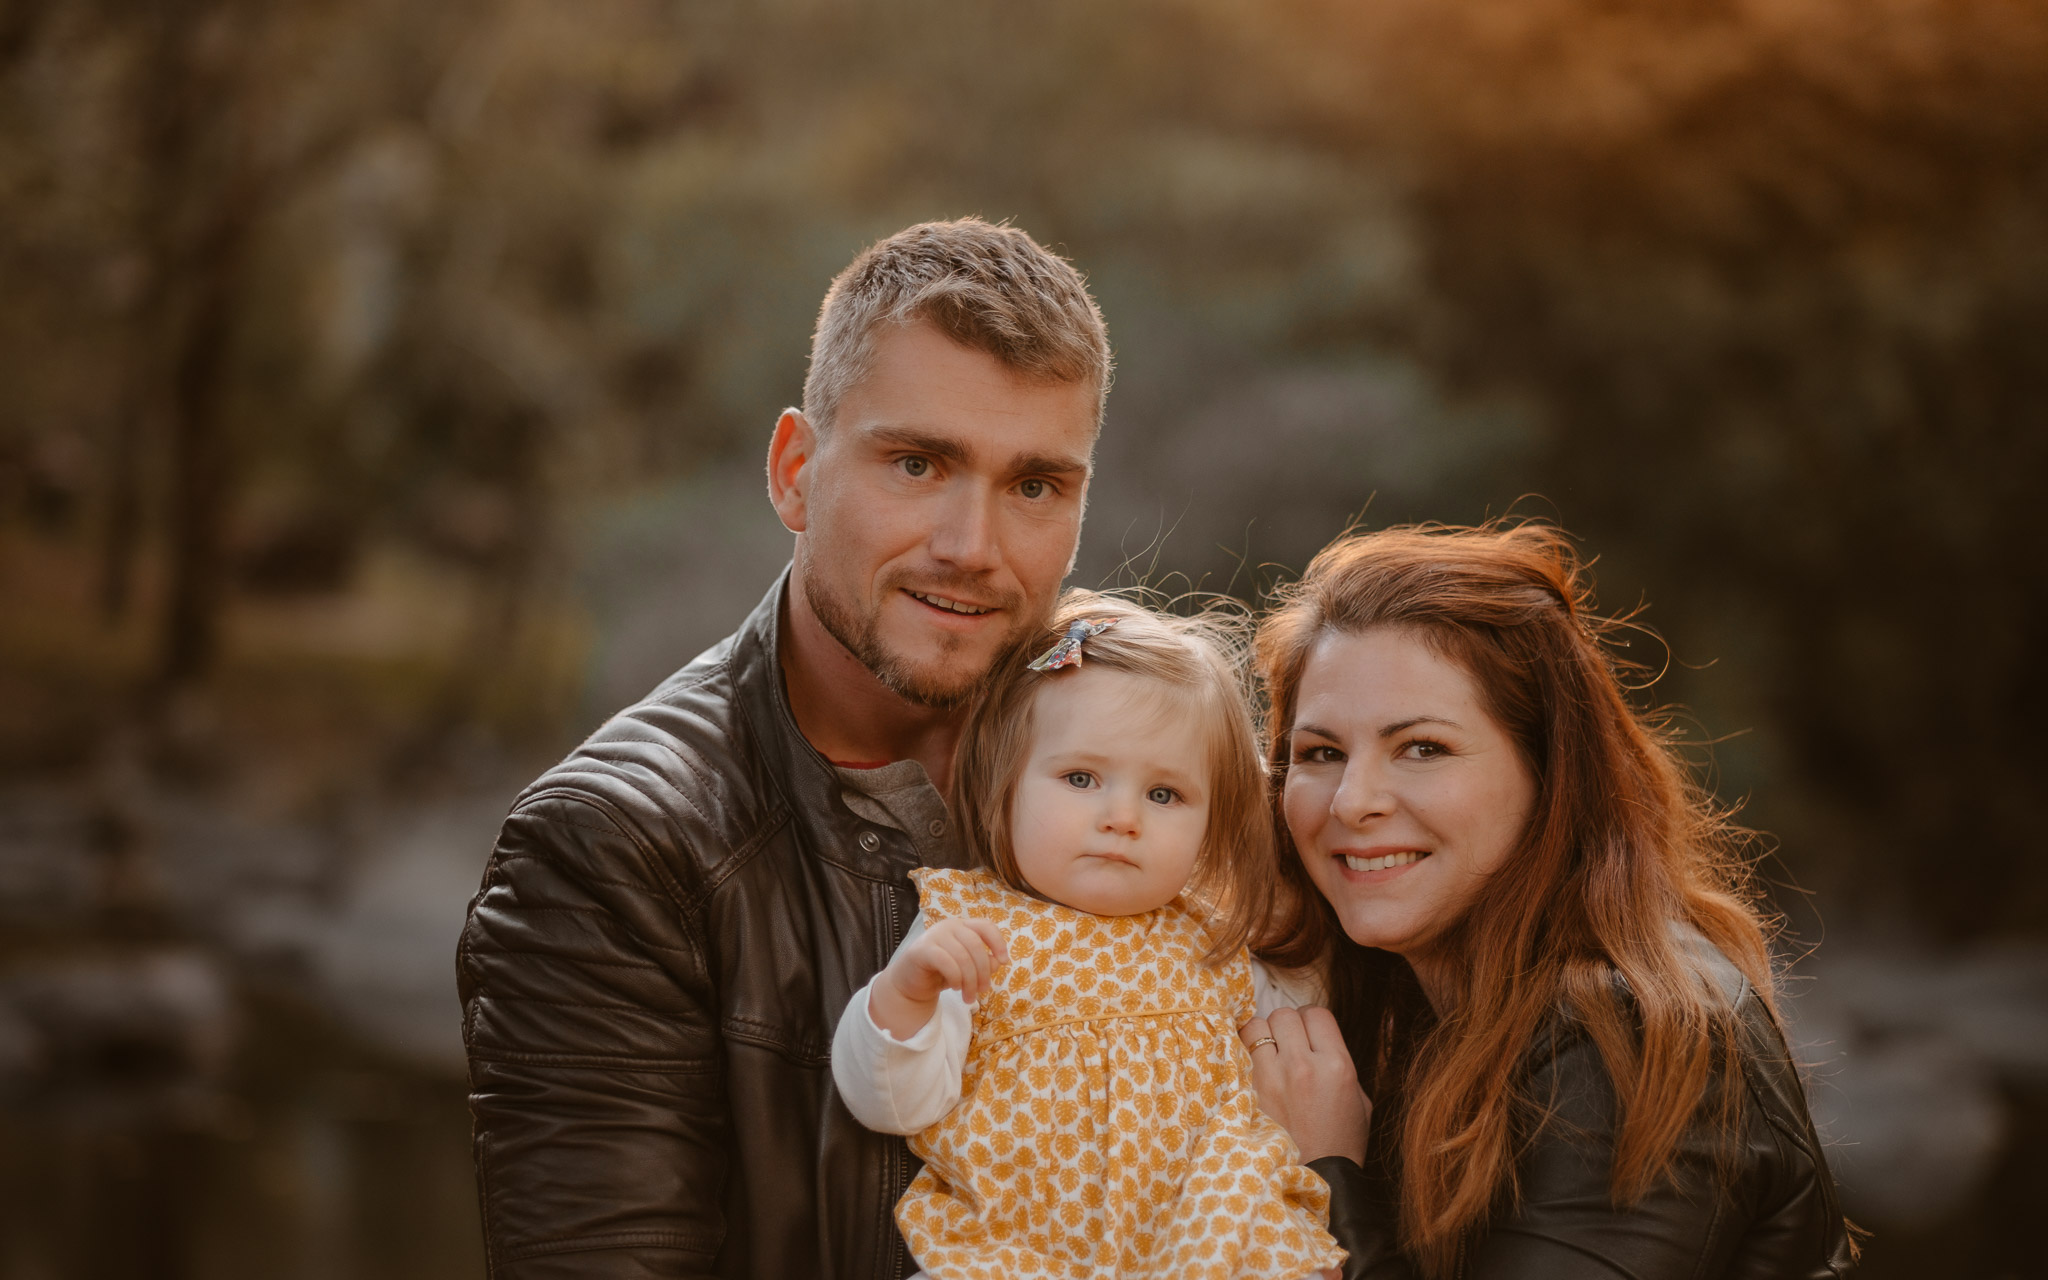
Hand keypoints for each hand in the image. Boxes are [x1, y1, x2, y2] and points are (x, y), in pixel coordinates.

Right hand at [868, 917, 1008, 1039]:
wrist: (911, 983)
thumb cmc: (942, 973)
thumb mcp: (968, 968)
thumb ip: (983, 962)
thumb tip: (997, 962)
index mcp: (962, 926)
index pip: (985, 926)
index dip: (998, 943)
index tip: (1004, 962)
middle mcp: (949, 926)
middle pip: (976, 945)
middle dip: (983, 971)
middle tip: (983, 991)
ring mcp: (934, 935)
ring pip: (963, 957)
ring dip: (970, 981)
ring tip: (969, 997)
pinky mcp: (922, 949)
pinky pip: (947, 963)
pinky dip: (955, 978)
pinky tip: (954, 987)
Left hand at [1240, 1005, 1370, 1165]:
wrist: (1315, 1180)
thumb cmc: (1340, 1144)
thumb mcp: (1359, 1102)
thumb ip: (1340, 1064)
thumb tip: (1319, 1042)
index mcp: (1337, 1066)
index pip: (1317, 1014)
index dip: (1311, 1023)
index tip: (1308, 1037)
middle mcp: (1303, 1065)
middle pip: (1284, 1015)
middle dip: (1286, 1028)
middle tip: (1287, 1048)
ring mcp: (1271, 1077)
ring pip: (1256, 1026)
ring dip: (1261, 1037)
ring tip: (1266, 1057)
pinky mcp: (1247, 1091)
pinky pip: (1237, 1050)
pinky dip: (1242, 1053)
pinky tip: (1251, 1068)